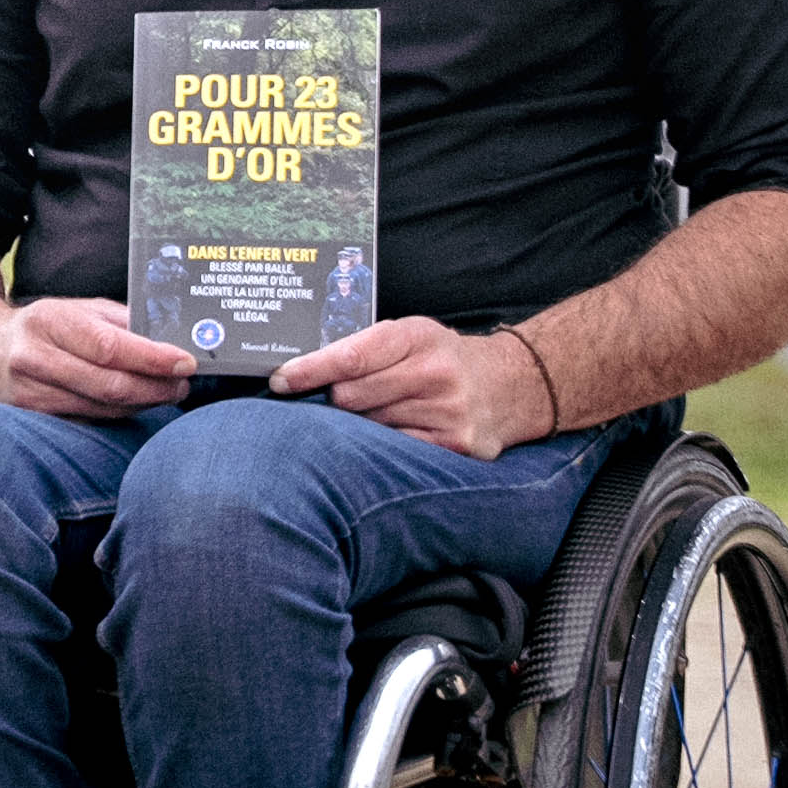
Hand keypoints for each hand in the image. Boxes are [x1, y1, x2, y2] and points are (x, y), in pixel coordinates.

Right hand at [0, 290, 189, 415]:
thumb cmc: (39, 328)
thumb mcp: (74, 309)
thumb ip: (118, 320)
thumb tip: (167, 337)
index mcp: (49, 322)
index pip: (109, 346)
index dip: (152, 358)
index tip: (185, 361)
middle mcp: (35, 360)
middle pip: (108, 384)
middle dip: (155, 387)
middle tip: (183, 384)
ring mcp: (30, 395)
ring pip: (101, 408)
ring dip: (142, 403)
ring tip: (167, 393)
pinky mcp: (32, 420)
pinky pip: (87, 422)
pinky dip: (118, 415)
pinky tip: (135, 405)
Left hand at [271, 316, 549, 457]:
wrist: (508, 386)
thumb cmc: (441, 359)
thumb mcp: (409, 338)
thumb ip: (363, 350)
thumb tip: (298, 375)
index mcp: (417, 337)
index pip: (352, 356)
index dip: (310, 370)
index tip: (280, 381)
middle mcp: (435, 372)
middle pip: (352, 397)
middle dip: (335, 402)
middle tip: (337, 402)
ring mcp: (447, 411)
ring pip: (370, 428)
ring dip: (359, 427)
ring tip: (373, 417)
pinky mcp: (454, 444)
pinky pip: (395, 450)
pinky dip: (383, 446)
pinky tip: (389, 438)